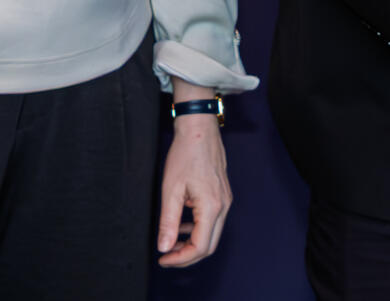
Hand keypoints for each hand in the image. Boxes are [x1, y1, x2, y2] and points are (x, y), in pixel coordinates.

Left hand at [157, 96, 231, 267]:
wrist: (199, 129)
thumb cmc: (186, 154)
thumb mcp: (171, 190)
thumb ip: (168, 222)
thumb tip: (165, 247)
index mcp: (211, 207)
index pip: (199, 247)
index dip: (180, 259)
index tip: (163, 259)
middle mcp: (223, 206)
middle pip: (209, 246)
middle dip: (187, 256)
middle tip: (167, 257)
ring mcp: (225, 200)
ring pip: (212, 234)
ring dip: (192, 243)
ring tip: (171, 243)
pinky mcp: (222, 195)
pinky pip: (212, 221)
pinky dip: (198, 229)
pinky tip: (182, 225)